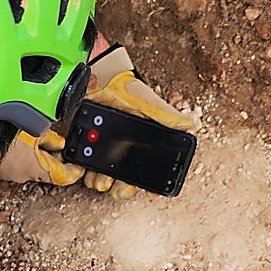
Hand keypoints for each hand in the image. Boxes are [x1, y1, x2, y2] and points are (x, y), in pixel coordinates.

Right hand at [0, 129, 85, 185]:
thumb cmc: (1, 134)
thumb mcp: (32, 129)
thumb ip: (48, 138)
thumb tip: (58, 143)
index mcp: (36, 169)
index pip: (64, 176)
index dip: (75, 171)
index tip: (82, 167)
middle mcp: (24, 176)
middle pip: (47, 170)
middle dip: (55, 159)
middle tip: (63, 148)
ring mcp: (9, 174)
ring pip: (30, 166)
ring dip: (36, 155)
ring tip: (39, 138)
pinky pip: (15, 163)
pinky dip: (21, 155)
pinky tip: (18, 142)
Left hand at [82, 43, 194, 198]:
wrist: (103, 80)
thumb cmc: (128, 92)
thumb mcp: (150, 105)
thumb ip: (167, 116)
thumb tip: (190, 124)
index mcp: (139, 149)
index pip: (146, 174)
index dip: (146, 185)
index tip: (145, 191)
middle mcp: (121, 154)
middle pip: (121, 182)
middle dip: (119, 188)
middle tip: (115, 185)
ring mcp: (101, 152)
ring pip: (100, 178)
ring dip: (99, 182)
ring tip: (98, 178)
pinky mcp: (83, 146)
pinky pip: (81, 166)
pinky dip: (80, 172)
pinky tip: (82, 171)